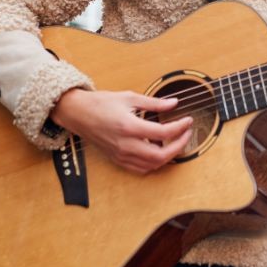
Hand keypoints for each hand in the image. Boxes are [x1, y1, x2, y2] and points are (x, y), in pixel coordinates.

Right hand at [50, 88, 192, 174]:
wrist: (78, 114)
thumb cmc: (101, 103)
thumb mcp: (129, 97)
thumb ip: (154, 103)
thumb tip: (174, 104)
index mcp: (129, 126)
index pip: (162, 133)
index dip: (180, 128)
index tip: (188, 121)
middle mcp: (126, 145)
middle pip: (160, 155)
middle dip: (179, 146)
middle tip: (186, 134)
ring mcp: (121, 155)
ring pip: (152, 165)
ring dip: (168, 156)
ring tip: (176, 142)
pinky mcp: (118, 160)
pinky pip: (141, 168)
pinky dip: (154, 163)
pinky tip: (159, 151)